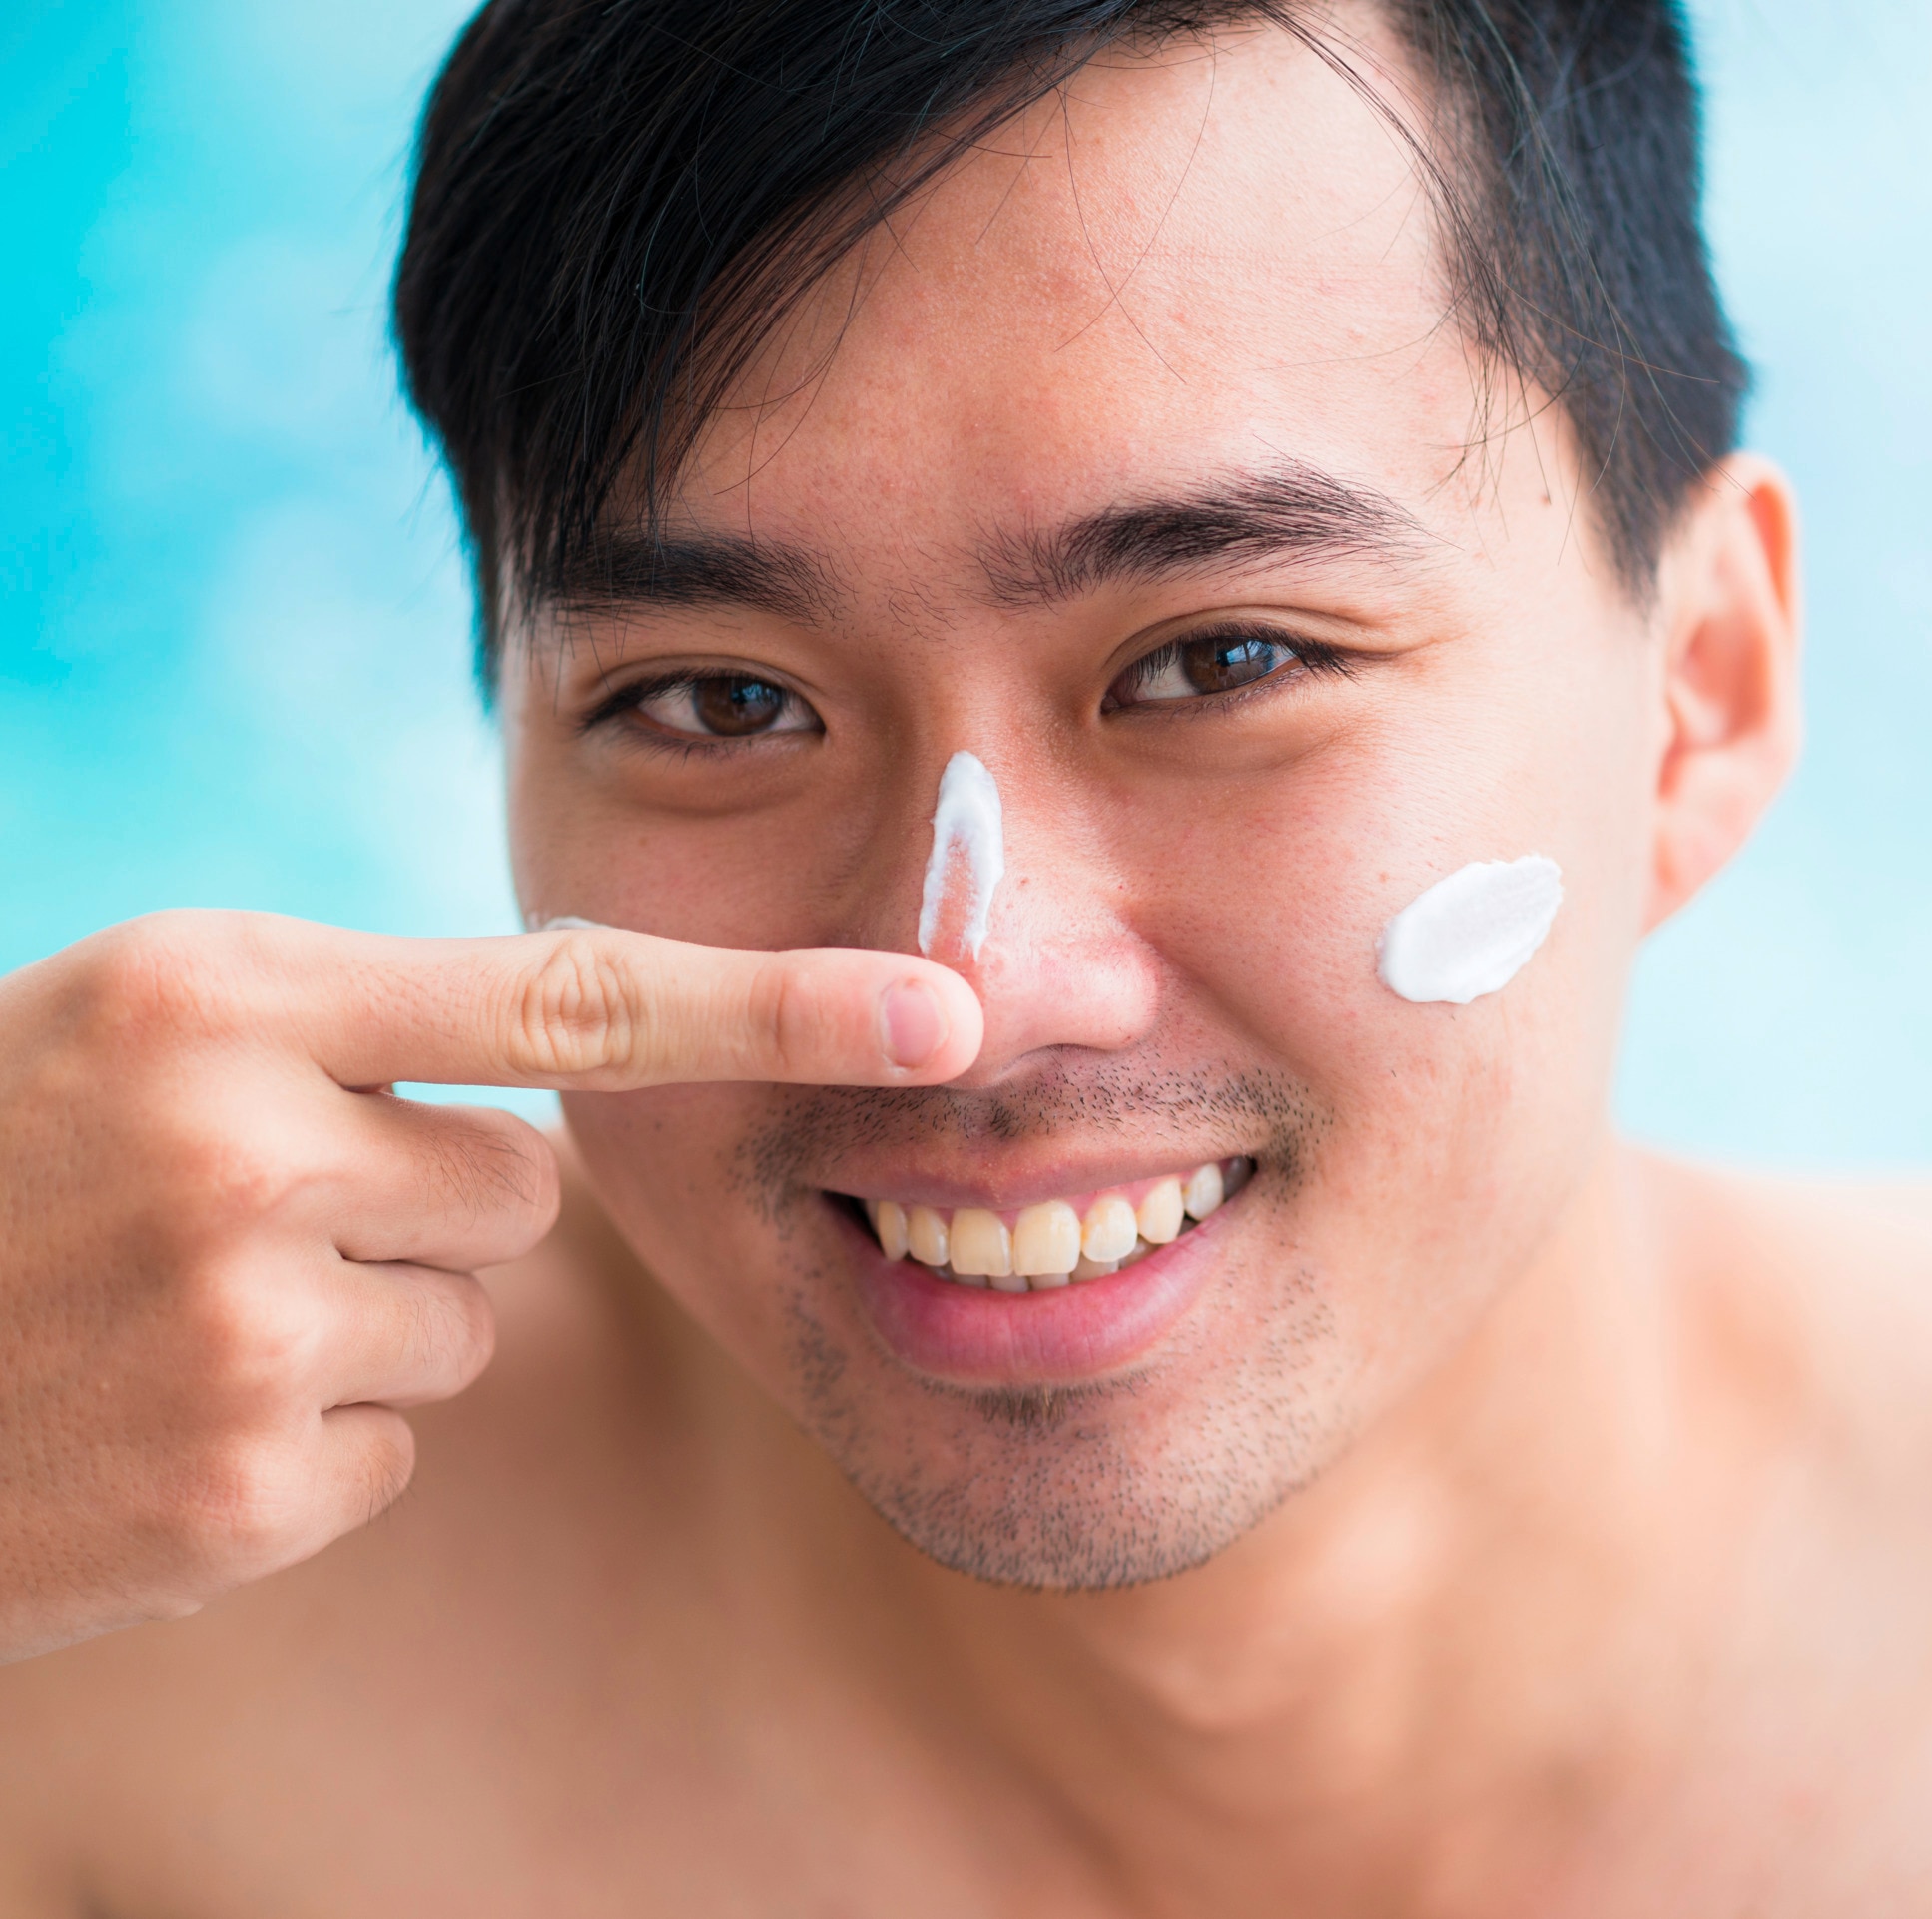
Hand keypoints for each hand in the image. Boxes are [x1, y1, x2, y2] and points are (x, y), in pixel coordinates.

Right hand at [0, 910, 979, 1663]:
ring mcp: (241, 1325)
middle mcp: (243, 1145)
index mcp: (224, 993)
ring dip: (360, 1325)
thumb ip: (352, 1031)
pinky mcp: (245, 1481)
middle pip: (526, 1189)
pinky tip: (168, 1416)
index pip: (572, 995)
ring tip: (179, 1316)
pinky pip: (394, 1443)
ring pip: (467, 1320)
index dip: (783, 1003)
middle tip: (234, 1222)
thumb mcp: (135, 1031)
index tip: (944, 1009)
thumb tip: (569, 1094)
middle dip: (423, 1209)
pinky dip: (306, 1441)